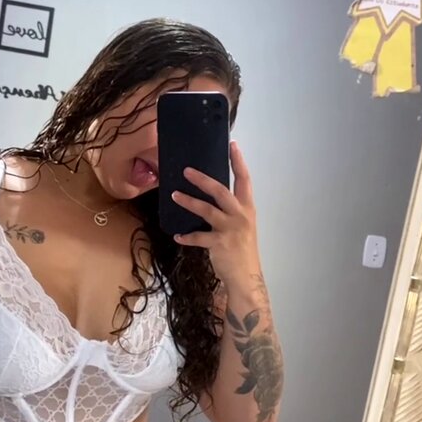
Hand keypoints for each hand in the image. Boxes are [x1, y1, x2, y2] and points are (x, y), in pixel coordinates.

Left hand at [171, 141, 259, 284]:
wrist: (246, 276)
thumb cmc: (242, 249)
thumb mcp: (242, 225)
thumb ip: (231, 210)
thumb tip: (213, 195)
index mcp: (247, 208)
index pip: (245, 180)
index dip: (238, 162)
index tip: (232, 145)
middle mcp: (240, 215)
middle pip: (221, 191)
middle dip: (203, 179)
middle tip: (186, 170)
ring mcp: (230, 229)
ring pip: (206, 210)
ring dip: (188, 201)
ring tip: (173, 194)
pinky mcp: (219, 243)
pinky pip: (198, 237)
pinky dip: (187, 236)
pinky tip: (177, 235)